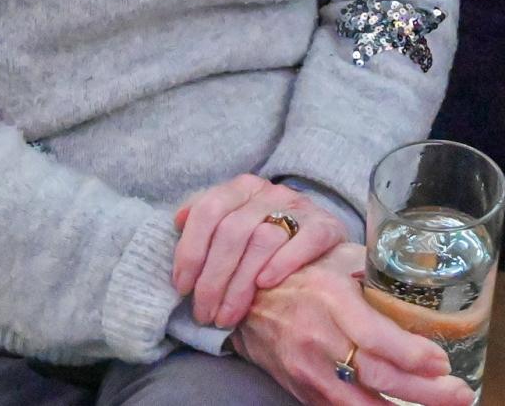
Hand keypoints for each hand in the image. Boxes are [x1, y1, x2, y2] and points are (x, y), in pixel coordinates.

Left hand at [172, 174, 349, 328]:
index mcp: (241, 188)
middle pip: (233, 232)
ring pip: (263, 240)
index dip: (190, 249)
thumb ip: (205, 221)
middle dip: (212, 278)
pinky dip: (283, 262)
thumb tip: (178, 220)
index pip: (208, 209)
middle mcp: (270, 192)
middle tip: (204, 313)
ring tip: (227, 317)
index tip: (182, 287)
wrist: (320, 241)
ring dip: (240, 284)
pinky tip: (265, 285)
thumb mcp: (233, 222)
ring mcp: (300, 206)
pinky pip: (305, 240)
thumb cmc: (264, 239)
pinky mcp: (326, 225)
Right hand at [233, 243, 475, 405]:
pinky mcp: (304, 391)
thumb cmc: (304, 272)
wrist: (249, 300)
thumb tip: (429, 278)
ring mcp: (308, 371)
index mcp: (331, 298)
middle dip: (424, 391)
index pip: (375, 336)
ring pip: (361, 404)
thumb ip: (379, 272)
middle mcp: (318, 338)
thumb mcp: (340, 258)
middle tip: (460, 394)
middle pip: (376, 375)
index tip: (442, 361)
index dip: (411, 354)